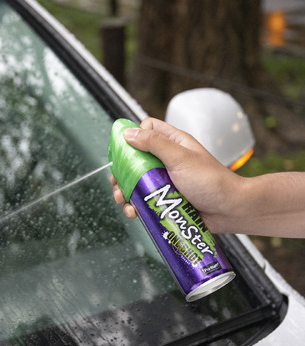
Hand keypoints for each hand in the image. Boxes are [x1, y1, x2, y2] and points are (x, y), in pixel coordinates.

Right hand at [110, 117, 243, 233]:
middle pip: (135, 160)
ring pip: (136, 182)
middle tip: (118, 182)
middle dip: (122, 172)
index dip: (132, 138)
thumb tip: (129, 134)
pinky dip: (135, 206)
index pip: (146, 131)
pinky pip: (144, 201)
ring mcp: (166, 181)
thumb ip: (154, 143)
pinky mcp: (166, 200)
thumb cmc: (211, 181)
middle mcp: (167, 160)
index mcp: (173, 144)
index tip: (123, 152)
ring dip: (126, 192)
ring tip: (124, 200)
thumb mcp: (179, 157)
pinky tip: (134, 212)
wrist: (230, 210)